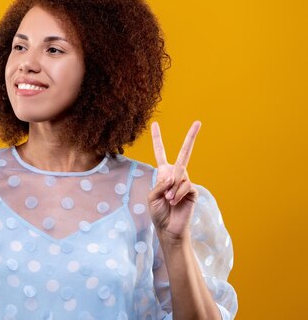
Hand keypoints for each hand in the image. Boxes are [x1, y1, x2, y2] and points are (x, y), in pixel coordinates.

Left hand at [147, 121, 200, 240]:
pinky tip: (175, 201)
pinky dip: (178, 193)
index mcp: (163, 173)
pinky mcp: (193, 190)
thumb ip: (160, 184)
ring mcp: (186, 181)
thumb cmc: (158, 212)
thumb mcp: (152, 197)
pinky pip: (186, 185)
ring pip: (180, 175)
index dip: (157, 139)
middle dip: (191, 137)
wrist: (168, 228)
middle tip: (198, 122)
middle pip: (185, 152)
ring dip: (172, 189)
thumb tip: (173, 175)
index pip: (160, 153)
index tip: (155, 123)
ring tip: (169, 201)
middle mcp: (176, 174)